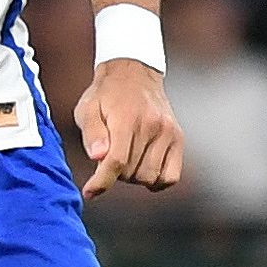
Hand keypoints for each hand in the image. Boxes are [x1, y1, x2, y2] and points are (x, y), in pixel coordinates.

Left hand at [73, 60, 182, 198]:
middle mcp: (153, 127)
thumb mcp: (87, 109)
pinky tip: (143, 170)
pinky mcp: (179, 139)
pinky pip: (171, 176)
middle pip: (131, 173)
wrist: (134, 74)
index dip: (101, 182)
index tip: (89, 192)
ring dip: (134, 177)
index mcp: (127, 120)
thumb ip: (92, 134)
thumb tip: (98, 158)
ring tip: (125, 159)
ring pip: (150, 177)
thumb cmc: (105, 94)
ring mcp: (169, 134)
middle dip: (115, 174)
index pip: (116, 161)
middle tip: (108, 158)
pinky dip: (156, 181)